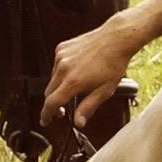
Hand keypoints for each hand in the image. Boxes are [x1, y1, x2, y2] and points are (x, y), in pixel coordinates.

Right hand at [40, 15, 145, 131]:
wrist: (115, 39)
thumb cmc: (114, 64)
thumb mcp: (105, 91)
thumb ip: (88, 107)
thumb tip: (78, 123)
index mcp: (73, 81)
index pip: (51, 103)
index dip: (46, 115)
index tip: (45, 121)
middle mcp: (63, 68)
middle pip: (48, 92)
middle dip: (53, 104)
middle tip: (62, 111)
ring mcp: (60, 57)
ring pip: (52, 79)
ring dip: (58, 87)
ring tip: (76, 87)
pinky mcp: (61, 48)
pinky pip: (56, 66)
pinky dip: (61, 72)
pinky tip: (76, 71)